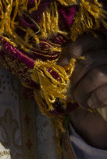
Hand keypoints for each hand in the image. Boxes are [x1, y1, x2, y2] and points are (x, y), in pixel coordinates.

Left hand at [58, 33, 106, 148]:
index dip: (75, 48)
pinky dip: (94, 99)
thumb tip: (57, 65)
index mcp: (100, 49)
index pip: (89, 41)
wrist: (97, 117)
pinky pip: (105, 92)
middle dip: (75, 78)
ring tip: (79, 99)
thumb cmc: (85, 91)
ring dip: (83, 90)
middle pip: (89, 61)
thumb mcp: (76, 77)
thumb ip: (70, 67)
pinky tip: (91, 104)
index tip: (62, 63)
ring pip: (98, 75)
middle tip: (70, 91)